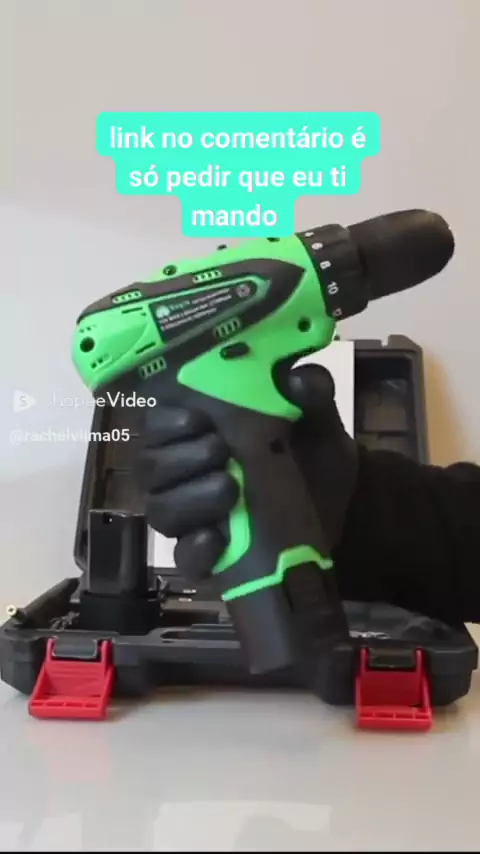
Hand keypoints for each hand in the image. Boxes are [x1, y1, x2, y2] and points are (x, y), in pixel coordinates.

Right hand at [137, 363, 357, 584]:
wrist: (338, 516)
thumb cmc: (312, 460)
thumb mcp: (317, 424)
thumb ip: (309, 397)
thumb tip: (299, 379)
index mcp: (199, 434)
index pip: (158, 421)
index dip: (166, 420)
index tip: (196, 419)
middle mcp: (184, 474)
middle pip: (150, 465)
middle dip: (179, 457)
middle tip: (218, 450)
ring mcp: (191, 519)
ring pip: (160, 509)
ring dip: (190, 498)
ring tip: (230, 489)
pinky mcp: (207, 558)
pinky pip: (184, 557)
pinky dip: (196, 548)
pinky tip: (216, 539)